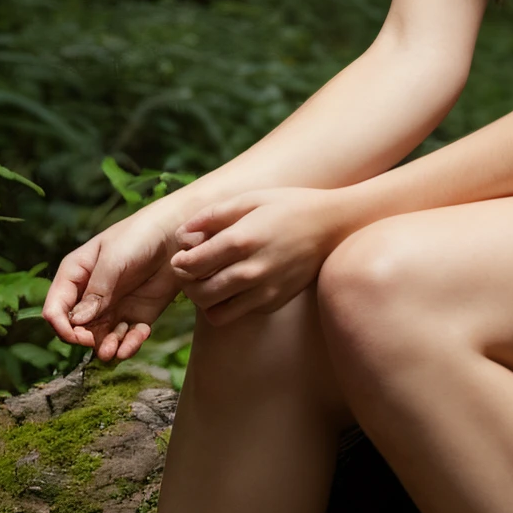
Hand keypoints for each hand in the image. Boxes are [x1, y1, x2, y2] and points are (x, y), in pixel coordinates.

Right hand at [43, 211, 181, 363]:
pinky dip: (130, 345)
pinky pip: (126, 340)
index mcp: (75, 276)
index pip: (55, 309)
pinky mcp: (134, 317)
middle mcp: (89, 296)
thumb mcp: (114, 259)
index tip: (79, 336)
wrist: (176, 237)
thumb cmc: (139, 236)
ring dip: (108, 348)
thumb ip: (97, 289)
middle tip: (103, 344)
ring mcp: (111, 308)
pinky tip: (141, 335)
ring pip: (100, 340)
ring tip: (119, 347)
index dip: (62, 327)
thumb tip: (77, 320)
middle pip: (76, 330)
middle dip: (86, 341)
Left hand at [170, 187, 344, 324]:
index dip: (179, 263)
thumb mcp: (250, 200)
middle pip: (199, 293)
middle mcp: (252, 270)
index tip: (183, 256)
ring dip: (206, 300)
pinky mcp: (275, 301)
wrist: (334, 226)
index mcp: (241, 240)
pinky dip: (229, 304)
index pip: (191, 265)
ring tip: (211, 282)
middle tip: (193, 271)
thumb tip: (182, 235)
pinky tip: (237, 285)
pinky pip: (239, 313)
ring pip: (215, 312)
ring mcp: (265, 290)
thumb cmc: (288, 206)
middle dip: (188, 284)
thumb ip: (212, 216)